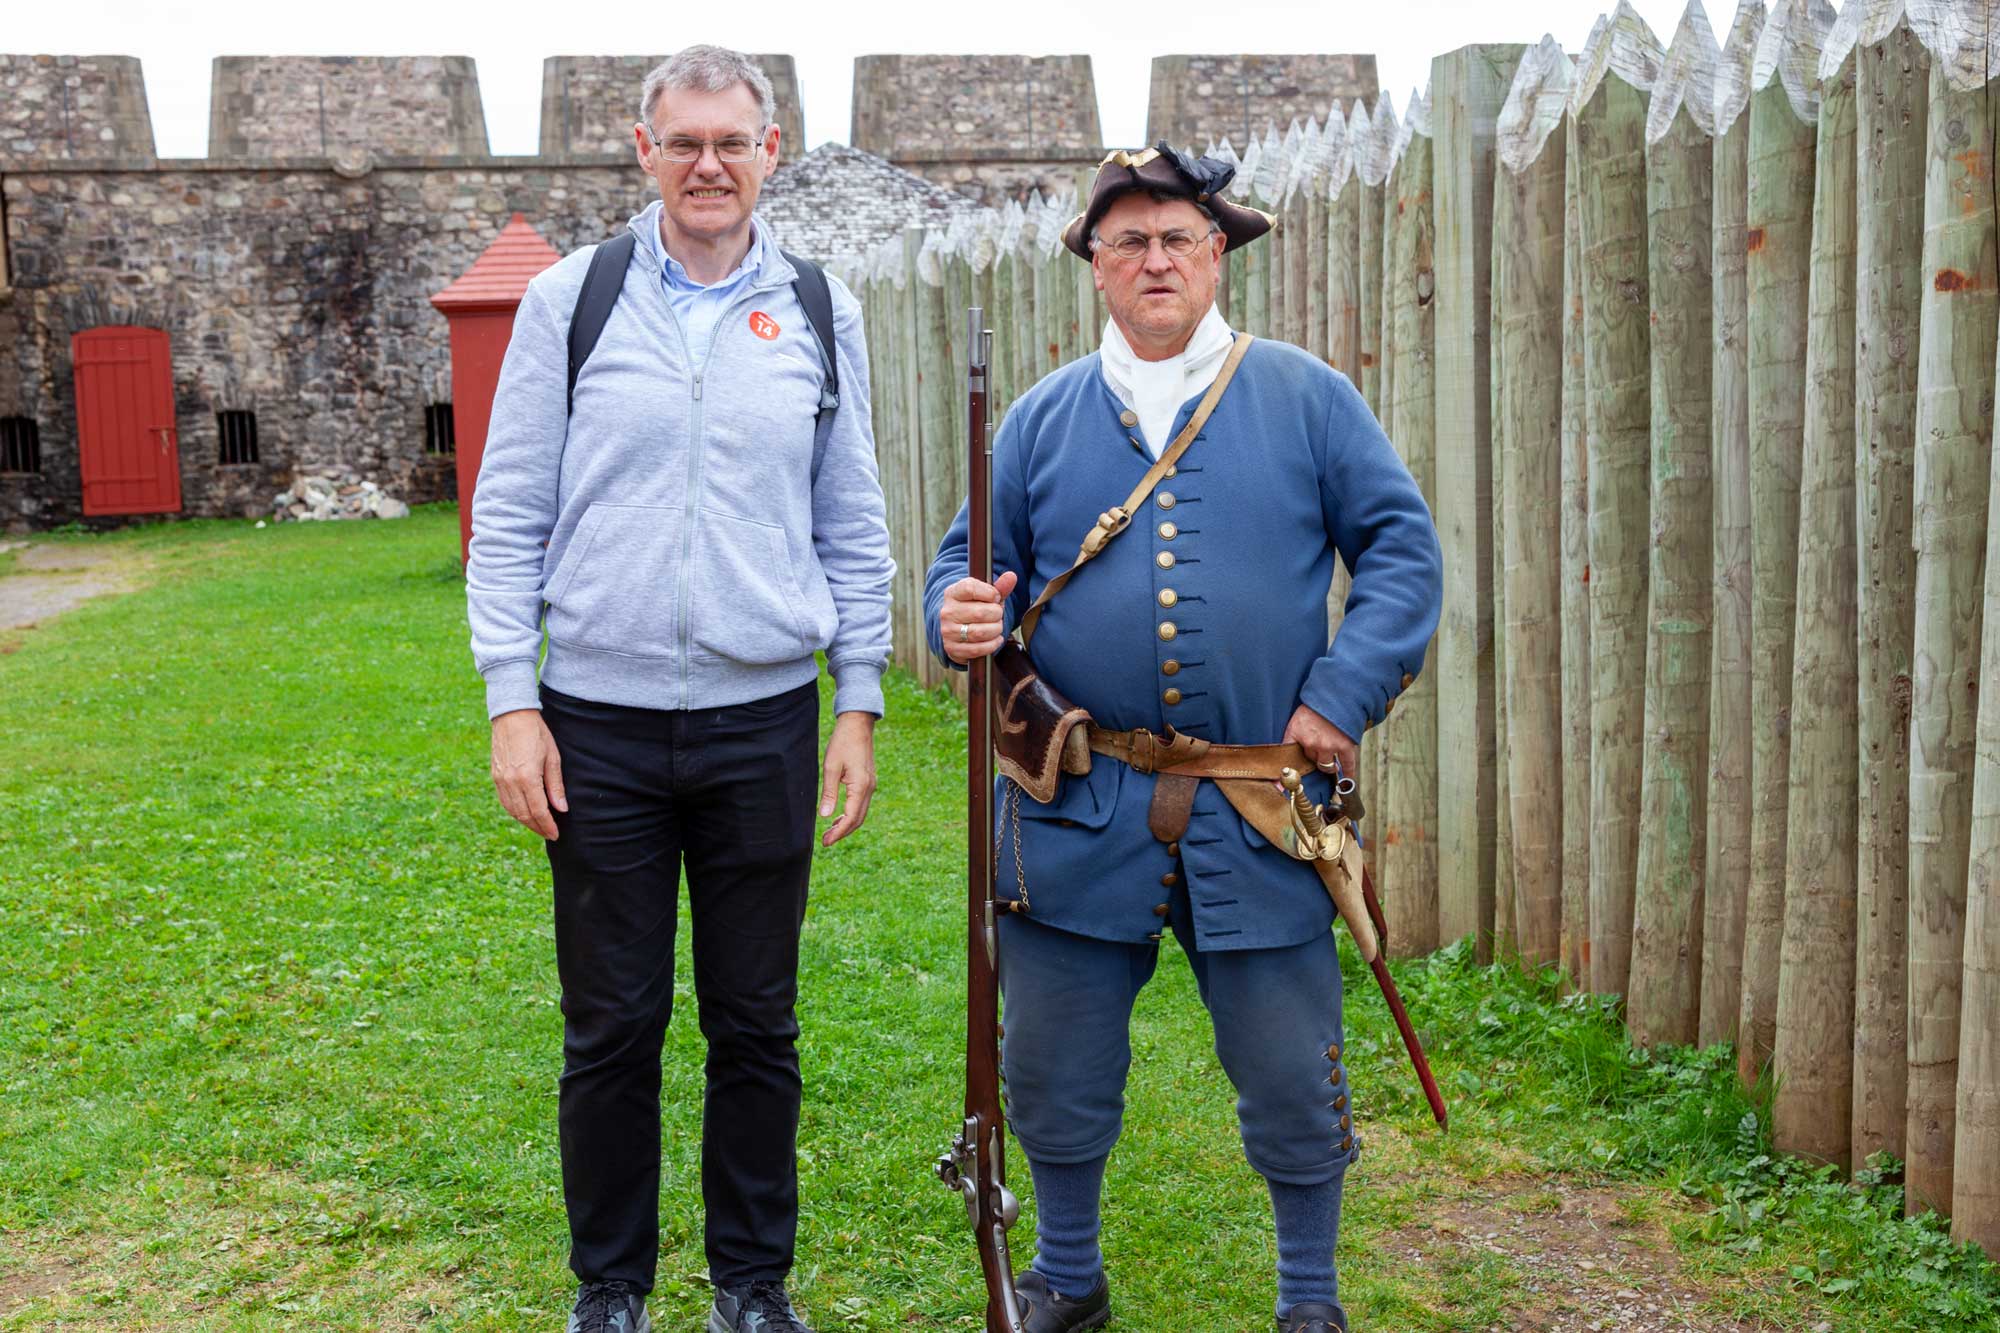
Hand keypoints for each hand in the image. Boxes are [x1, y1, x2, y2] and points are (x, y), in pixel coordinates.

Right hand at [491, 708, 567, 839]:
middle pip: (524, 815)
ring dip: (526, 822)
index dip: (548, 825)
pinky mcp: (495, 776)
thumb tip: (562, 809)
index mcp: (527, 778)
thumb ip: (556, 786)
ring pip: (513, 810)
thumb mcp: (553, 758)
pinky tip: (525, 813)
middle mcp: (510, 782)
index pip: (538, 811)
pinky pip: (504, 801)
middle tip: (550, 834)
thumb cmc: (537, 734)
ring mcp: (500, 780)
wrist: (512, 716)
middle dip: (538, 827)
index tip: (556, 834)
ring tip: (539, 826)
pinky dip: (515, 811)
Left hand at [819, 711, 878, 846]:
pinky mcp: (868, 781)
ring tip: (830, 832)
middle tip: (825, 841)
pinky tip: (839, 816)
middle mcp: (869, 788)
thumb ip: (829, 793)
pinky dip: (851, 814)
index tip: (825, 841)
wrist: (857, 725)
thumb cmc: (842, 743)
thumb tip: (825, 816)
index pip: (851, 817)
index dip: (838, 832)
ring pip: (861, 813)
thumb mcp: (831, 767)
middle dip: (842, 832)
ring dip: (847, 825)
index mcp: (861, 786)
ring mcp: (871, 785)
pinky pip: (861, 804)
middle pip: (858, 819)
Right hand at [939, 571, 1018, 663]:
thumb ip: (999, 587)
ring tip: (996, 627)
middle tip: (998, 615)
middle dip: (997, 614)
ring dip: (995, 630)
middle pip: (980, 613)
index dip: (989, 593)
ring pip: (980, 632)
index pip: (970, 588)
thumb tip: (1012, 576)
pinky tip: (995, 639)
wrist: (957, 629)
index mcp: (953, 593)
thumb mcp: (984, 595)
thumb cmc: (974, 608)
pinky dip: (992, 645)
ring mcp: (948, 631)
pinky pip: (978, 649)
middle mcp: (948, 612)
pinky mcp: (952, 648)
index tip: (995, 597)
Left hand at [1282, 704, 1356, 782]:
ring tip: (1330, 763)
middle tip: (1318, 751)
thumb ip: (1291, 737)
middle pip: (1310, 760)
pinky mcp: (1345, 746)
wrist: (1336, 696)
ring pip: (1325, 765)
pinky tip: (1348, 780)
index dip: (1283, 773)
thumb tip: (1281, 758)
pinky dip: (1349, 773)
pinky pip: (1347, 764)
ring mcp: (1329, 746)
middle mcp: (1311, 743)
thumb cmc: (1315, 707)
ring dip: (1327, 765)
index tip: (1277, 788)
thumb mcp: (1296, 719)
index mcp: (1296, 733)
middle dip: (1313, 757)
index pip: (1288, 757)